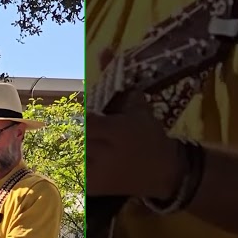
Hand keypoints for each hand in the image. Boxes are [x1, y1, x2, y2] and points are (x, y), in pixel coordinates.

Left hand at [86, 47, 182, 198]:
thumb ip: (117, 79)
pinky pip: (76, 172)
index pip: (86, 121)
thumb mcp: (137, 105)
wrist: (164, 171)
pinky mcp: (95, 187)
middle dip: (76, 132)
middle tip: (84, 131)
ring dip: (74, 148)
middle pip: (76, 138)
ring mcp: (99, 173)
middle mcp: (105, 153)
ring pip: (73, 155)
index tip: (83, 115)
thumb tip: (104, 49)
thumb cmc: (150, 135)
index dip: (81, 117)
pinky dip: (77, 164)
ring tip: (82, 144)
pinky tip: (84, 159)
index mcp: (116, 131)